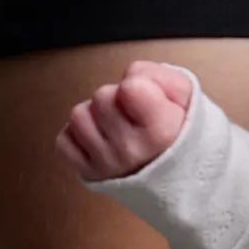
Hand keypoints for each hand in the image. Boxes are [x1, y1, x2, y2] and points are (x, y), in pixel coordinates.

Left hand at [55, 60, 194, 180]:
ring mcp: (105, 164)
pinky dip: (76, 133)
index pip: (129, 88)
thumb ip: (158, 75)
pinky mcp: (87, 173)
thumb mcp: (185, 94)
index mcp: (159, 130)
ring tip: (112, 121)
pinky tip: (98, 134)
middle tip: (130, 110)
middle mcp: (129, 150)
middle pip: (101, 96)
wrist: (176, 172)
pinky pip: (63, 140)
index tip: (146, 96)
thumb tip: (127, 77)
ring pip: (78, 115)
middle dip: (115, 95)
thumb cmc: (178, 129)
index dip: (137, 83)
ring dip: (94, 112)